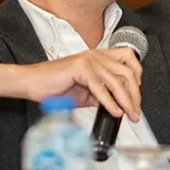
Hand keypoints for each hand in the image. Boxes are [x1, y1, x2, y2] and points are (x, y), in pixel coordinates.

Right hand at [0, 49, 142, 120]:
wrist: (32, 83)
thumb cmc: (55, 85)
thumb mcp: (86, 91)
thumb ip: (103, 93)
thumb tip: (119, 104)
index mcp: (98, 56)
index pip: (128, 59)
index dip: (137, 76)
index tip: (137, 95)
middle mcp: (96, 55)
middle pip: (127, 72)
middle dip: (134, 95)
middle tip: (135, 111)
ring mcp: (88, 60)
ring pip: (116, 81)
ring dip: (126, 101)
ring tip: (129, 114)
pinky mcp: (80, 69)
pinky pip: (100, 88)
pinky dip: (110, 102)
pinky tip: (114, 111)